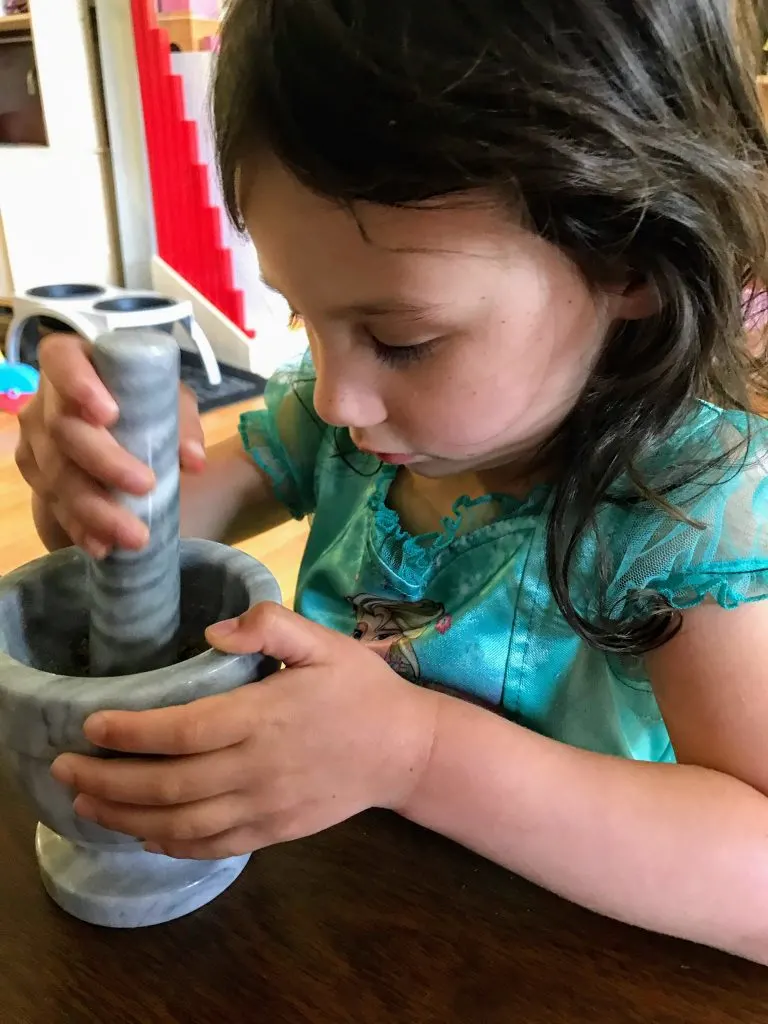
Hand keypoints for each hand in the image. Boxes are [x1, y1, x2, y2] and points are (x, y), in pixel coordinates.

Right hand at [15, 332, 204, 557]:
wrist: (124, 430)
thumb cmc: (144, 403)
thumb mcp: (169, 400)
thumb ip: (182, 422)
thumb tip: (192, 460)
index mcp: (74, 362)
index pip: (60, 359)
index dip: (78, 384)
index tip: (109, 413)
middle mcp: (45, 400)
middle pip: (63, 430)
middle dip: (104, 463)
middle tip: (146, 486)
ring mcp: (35, 442)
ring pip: (56, 476)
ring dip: (94, 509)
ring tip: (134, 535)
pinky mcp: (37, 478)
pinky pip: (52, 505)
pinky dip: (80, 527)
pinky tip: (102, 546)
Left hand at [50, 604, 438, 858]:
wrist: (404, 750)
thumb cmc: (359, 689)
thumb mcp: (324, 641)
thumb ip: (271, 625)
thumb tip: (213, 633)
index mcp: (265, 716)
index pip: (183, 729)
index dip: (132, 731)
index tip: (91, 724)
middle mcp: (258, 768)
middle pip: (169, 784)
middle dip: (108, 780)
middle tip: (63, 770)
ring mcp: (265, 807)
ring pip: (182, 822)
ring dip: (126, 818)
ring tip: (85, 805)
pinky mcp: (275, 831)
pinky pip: (213, 845)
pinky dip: (170, 844)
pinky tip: (143, 835)